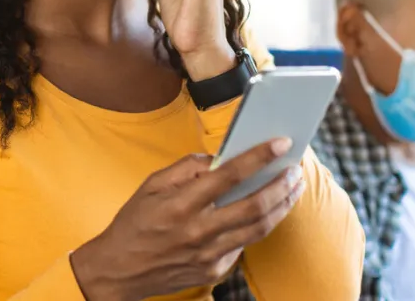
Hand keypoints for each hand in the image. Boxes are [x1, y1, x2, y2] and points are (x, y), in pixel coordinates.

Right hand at [71, 138, 305, 300]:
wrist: (118, 271)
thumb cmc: (134, 223)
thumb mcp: (150, 186)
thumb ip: (186, 169)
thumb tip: (218, 158)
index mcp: (181, 204)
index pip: (229, 175)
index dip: (259, 157)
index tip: (280, 143)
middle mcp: (198, 231)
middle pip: (254, 206)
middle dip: (281, 185)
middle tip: (296, 170)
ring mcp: (208, 254)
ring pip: (258, 229)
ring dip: (282, 206)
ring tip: (293, 188)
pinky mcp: (213, 270)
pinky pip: (243, 245)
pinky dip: (257, 226)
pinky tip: (265, 212)